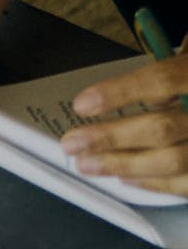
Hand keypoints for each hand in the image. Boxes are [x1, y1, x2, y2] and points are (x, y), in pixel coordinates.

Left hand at [61, 39, 187, 196]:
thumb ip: (167, 64)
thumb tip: (113, 84)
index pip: (161, 81)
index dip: (119, 93)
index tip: (81, 104)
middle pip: (163, 128)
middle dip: (111, 138)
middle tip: (72, 143)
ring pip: (176, 163)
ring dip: (125, 166)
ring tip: (88, 164)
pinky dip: (157, 185)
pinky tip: (127, 180)